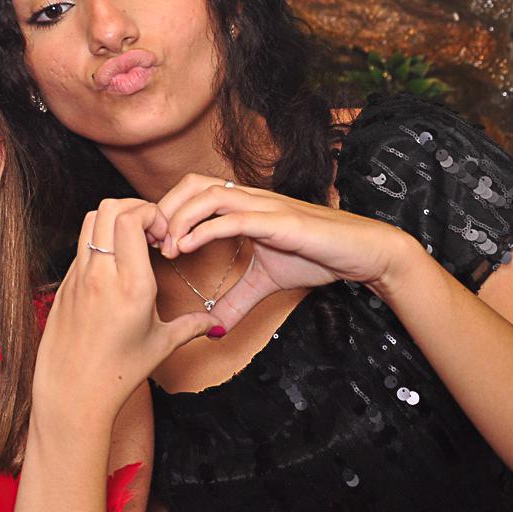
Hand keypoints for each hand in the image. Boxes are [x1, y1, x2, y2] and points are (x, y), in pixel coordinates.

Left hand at [35, 198, 213, 417]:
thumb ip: (191, 326)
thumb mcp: (161, 345)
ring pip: (89, 221)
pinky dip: (100, 241)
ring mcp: (78, 276)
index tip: (163, 234)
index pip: (131, 218)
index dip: (150, 213)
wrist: (72, 391)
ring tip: (132, 244)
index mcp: (130, 285)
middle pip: (107, 208)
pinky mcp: (64, 284)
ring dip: (113, 220)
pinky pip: (81, 247)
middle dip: (133, 208)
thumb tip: (215, 323)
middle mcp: (100, 274)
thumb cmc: (118, 373)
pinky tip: (114, 266)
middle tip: (150, 231)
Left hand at [152, 173, 421, 330]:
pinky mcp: (281, 221)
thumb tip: (213, 327)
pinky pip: (234, 218)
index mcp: (243, 205)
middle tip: (149, 241)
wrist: (364, 253)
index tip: (147, 240)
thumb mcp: (267, 283)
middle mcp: (250, 199)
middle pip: (192, 184)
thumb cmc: (318, 257)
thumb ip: (238, 300)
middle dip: (164, 209)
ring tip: (165, 247)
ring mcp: (265, 207)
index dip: (166, 210)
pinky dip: (204, 230)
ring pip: (208, 195)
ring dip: (179, 219)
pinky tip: (185, 248)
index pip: (192, 191)